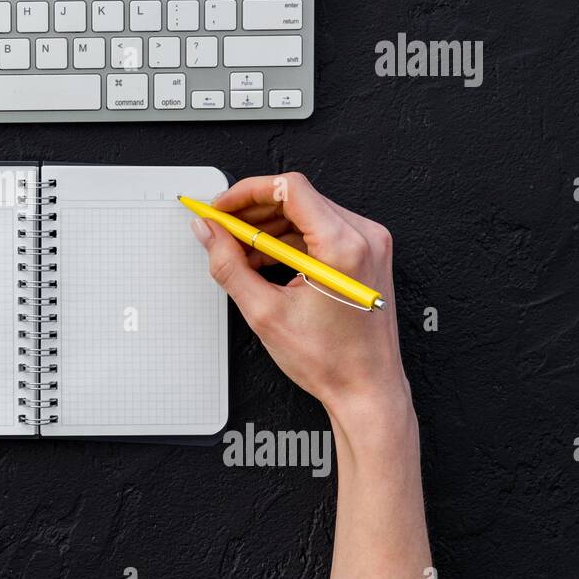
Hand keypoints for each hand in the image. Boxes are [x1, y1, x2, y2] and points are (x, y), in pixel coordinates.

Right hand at [192, 172, 409, 432]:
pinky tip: (265, 260)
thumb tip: (208, 233)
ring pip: (307, 212)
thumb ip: (229, 265)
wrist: (367, 390)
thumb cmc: (331, 361)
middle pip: (297, 198)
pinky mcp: (368, 253)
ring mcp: (370, 244)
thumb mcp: (265, 312)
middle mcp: (364, 237)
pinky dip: (289, 239)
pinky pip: (321, 230)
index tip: (221, 207)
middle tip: (221, 229)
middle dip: (253, 211)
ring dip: (269, 227)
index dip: (247, 192)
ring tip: (240, 252)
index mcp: (343, 247)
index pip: (289, 188)